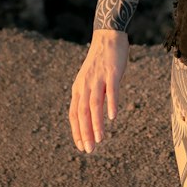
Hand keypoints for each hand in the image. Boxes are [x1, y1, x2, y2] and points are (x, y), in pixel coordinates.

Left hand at [69, 29, 128, 153]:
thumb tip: (95, 116)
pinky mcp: (111, 73)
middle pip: (82, 113)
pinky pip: (111, 91)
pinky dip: (111, 104)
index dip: (76, 131)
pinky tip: (112, 117)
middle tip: (88, 150)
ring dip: (96, 124)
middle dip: (84, 133)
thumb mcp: (92, 81)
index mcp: (78, 88)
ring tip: (99, 140)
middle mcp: (85, 85)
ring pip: (94, 105)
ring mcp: (98, 79)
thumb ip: (92, 97)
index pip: (74, 114)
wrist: (107, 37)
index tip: (80, 147)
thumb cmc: (101, 62)